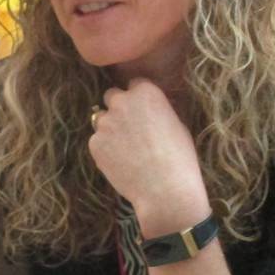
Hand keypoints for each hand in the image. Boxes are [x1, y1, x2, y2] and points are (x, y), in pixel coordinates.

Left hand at [89, 80, 210, 232]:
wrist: (165, 189)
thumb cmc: (180, 158)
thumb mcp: (177, 124)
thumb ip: (157, 110)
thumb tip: (149, 109)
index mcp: (146, 92)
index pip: (135, 84)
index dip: (138, 98)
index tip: (142, 111)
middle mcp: (122, 102)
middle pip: (112, 96)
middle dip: (119, 108)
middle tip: (130, 128)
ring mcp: (105, 123)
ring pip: (101, 119)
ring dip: (110, 128)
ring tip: (126, 149)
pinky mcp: (94, 144)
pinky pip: (97, 141)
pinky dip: (105, 149)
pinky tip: (120, 163)